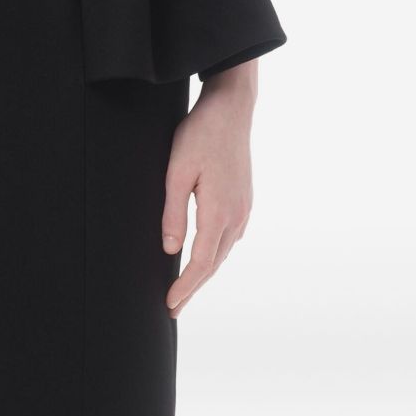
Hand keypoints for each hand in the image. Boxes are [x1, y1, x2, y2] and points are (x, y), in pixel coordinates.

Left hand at [160, 73, 255, 316]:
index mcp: (219, 211)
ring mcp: (244, 208)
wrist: (231, 109)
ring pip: (223, 251)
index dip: (185, 287)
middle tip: (174, 306)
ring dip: (205, 271)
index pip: (201, 263)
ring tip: (185, 286)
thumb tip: (171, 249)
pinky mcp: (244, 200)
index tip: (170, 304)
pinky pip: (230, 236)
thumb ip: (173, 212)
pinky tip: (204, 254)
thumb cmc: (200, 134)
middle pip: (213, 263)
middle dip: (194, 287)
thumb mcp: (177, 171)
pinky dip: (215, 252)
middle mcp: (237, 215)